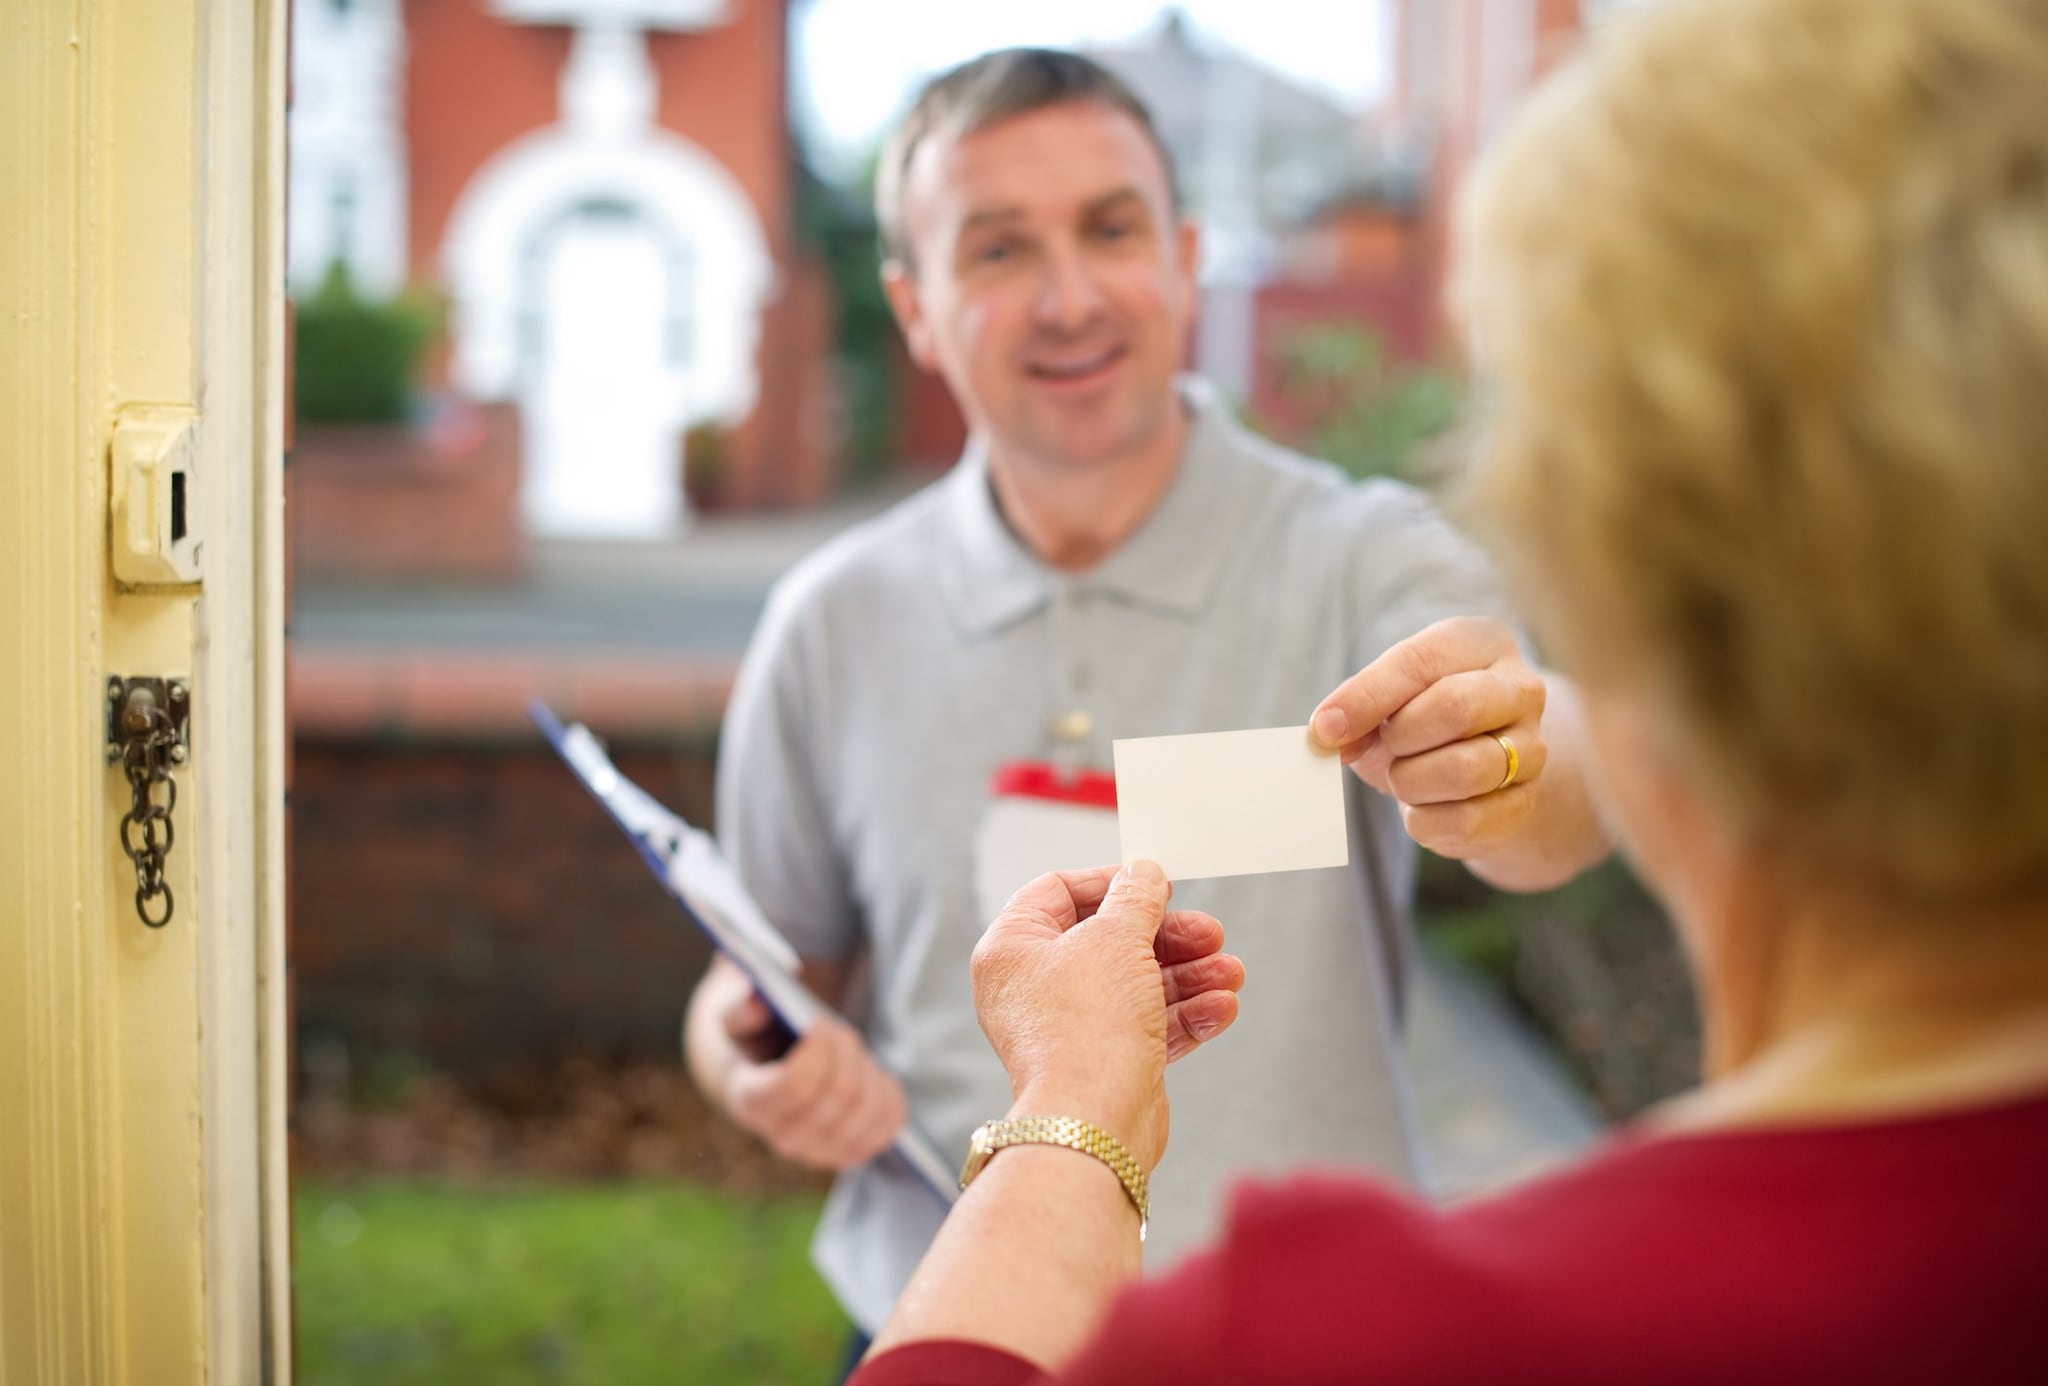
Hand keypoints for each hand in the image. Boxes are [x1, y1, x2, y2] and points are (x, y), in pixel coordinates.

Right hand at [710, 973, 909, 1170]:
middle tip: (837, 1027)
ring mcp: (820, 1152)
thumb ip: (739, 1007)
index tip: (818, 1020)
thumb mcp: (737, 1015)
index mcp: (751, 1103)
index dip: (818, 1048)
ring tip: (851, 1051)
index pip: (795, 1085)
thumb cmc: (756, 1039)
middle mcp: (783, 1138)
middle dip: (846, 1048)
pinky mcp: (853, 1152)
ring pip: (868, 1105)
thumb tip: (759, 1005)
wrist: (768, 1075)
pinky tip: (868, 1073)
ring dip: (866, 1067)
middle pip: (840, 1091)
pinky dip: (887, 1089)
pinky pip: (889, 1119)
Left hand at [969, 862, 1245, 1170]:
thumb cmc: (1086, 1028)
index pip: (1056, 892)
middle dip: (1168, 937)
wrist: (1094, 1122)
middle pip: (1108, 940)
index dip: (1110, 883)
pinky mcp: (1104, 1060)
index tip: (1153, 885)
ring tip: (1230, 973)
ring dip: (1189, 976)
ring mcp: (1068, 1026)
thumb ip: (1135, 899)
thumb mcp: (1117, 939)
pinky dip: (1185, 1015)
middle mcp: (1034, 986)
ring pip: (1136, 984)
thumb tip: (1143, 873)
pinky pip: (1147, 1025)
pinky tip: (1220, 1008)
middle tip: (1210, 934)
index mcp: (1013, 948)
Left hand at [1311, 616, 1548, 859]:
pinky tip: (1421, 808)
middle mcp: (1521, 690)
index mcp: (1482, 642)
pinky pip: (1467, 821)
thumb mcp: (1389, 697)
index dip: (1366, 697)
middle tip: (1386, 747)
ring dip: (1411, 782)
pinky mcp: (1523, 804)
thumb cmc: (1421, 718)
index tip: (1324, 728)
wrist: (1474, 767)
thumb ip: (1359, 704)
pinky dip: (1425, 821)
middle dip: (1401, 737)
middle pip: (1456, 708)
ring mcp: (1532, 749)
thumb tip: (1327, 732)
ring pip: (1464, 770)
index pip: (1420, 660)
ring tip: (1404, 777)